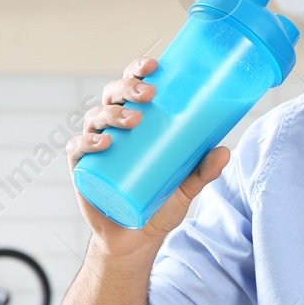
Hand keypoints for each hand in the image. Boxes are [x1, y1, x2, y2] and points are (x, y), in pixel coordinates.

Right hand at [67, 55, 231, 256]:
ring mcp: (94, 147)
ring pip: (96, 117)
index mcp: (135, 122)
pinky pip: (77, 149)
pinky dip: (87, 142)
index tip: (155, 65)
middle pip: (113, 96)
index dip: (139, 70)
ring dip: (113, 113)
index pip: (133, 87)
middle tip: (149, 95)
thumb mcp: (186, 185)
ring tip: (133, 120)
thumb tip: (225, 151)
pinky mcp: (82, 169)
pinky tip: (104, 143)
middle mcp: (112, 128)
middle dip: (128, 88)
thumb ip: (204, 170)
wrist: (136, 239)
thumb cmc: (158, 203)